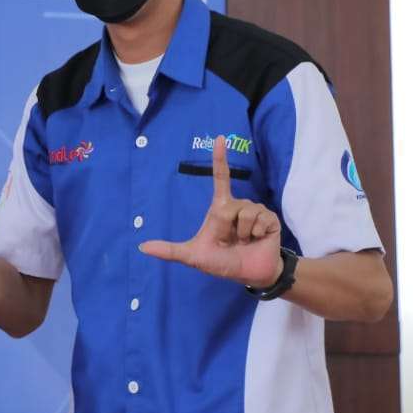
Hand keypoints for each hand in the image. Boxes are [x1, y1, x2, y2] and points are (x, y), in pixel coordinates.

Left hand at [139, 136, 282, 286]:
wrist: (249, 274)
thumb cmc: (222, 262)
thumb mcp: (193, 256)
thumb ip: (170, 251)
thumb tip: (142, 247)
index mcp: (220, 208)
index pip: (220, 178)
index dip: (220, 159)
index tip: (220, 138)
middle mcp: (238, 205)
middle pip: (231, 206)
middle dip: (229, 229)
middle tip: (231, 242)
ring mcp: (256, 210)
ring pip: (247, 214)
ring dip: (244, 233)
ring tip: (245, 242)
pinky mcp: (270, 219)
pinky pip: (261, 220)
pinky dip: (257, 234)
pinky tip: (258, 240)